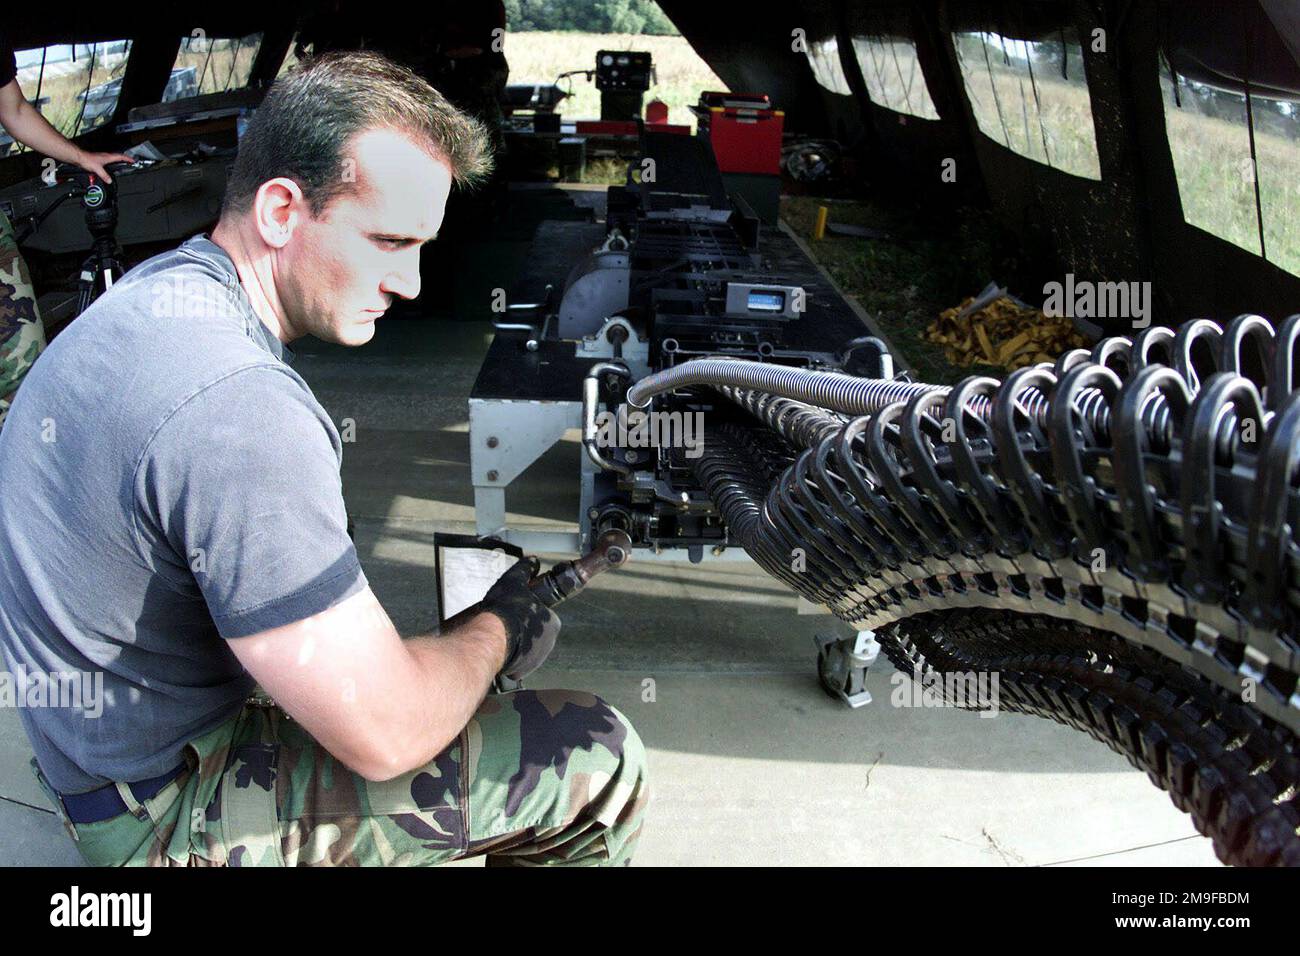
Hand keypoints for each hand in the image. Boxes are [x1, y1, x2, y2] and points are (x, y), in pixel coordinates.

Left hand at [75, 149, 134, 182]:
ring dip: (118, 160)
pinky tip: (110, 166)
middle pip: (118, 156)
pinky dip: (112, 163)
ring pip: (113, 158)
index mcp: (108, 157)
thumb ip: (104, 176)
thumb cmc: (87, 160)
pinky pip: (108, 161)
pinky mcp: (98, 160)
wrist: (79, 157)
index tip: (133, 160)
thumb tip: (109, 181)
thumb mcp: (97, 169)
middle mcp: (105, 156)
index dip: (128, 159)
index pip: (121, 157)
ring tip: (122, 163)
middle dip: (125, 159)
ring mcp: (102, 158)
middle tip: (130, 161)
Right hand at [455, 556, 560, 682]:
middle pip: (535, 633)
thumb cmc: (504, 611)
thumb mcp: (515, 581)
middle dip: (523, 629)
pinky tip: (499, 648)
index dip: (530, 612)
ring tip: (501, 636)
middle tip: (507, 623)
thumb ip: (525, 570)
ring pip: (527, 648)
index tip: (518, 611)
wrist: (490, 639)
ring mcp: (537, 659)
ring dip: (516, 644)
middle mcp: (549, 642)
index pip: (544, 615)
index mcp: (552, 622)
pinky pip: (518, 662)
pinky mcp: (523, 670)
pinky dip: (510, 657)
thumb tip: (532, 561)